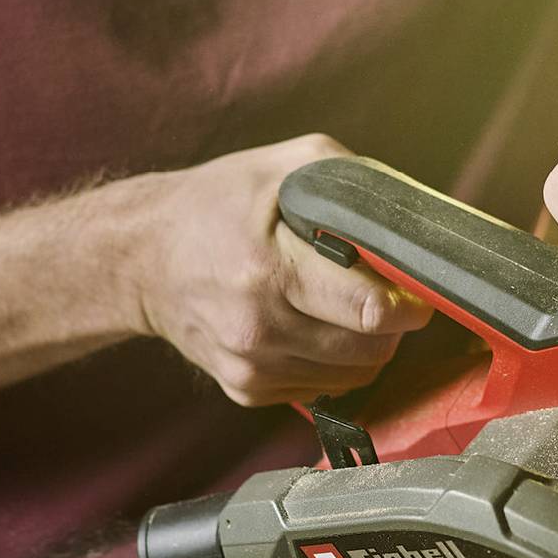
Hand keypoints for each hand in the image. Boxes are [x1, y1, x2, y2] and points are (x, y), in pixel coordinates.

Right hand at [137, 134, 432, 406]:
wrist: (140, 258)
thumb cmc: (214, 205)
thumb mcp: (281, 168)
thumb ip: (351, 185)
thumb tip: (410, 220)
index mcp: (269, 272)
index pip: (370, 311)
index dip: (408, 304)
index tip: (417, 292)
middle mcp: (257, 329)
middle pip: (370, 351)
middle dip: (392, 325)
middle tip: (385, 296)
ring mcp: (249, 367)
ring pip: (352, 376)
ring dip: (365, 346)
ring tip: (345, 307)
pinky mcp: (244, 389)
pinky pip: (320, 389)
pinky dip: (332, 363)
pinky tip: (312, 327)